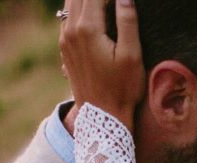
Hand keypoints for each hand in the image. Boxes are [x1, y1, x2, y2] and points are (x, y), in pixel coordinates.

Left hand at [59, 0, 145, 129]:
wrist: (103, 117)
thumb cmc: (122, 89)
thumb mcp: (132, 56)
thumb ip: (127, 21)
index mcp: (88, 28)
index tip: (121, 1)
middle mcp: (71, 30)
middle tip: (114, 3)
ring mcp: (65, 40)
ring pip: (70, 4)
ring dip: (87, 1)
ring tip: (104, 5)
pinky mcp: (64, 49)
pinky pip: (67, 18)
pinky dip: (79, 10)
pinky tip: (92, 15)